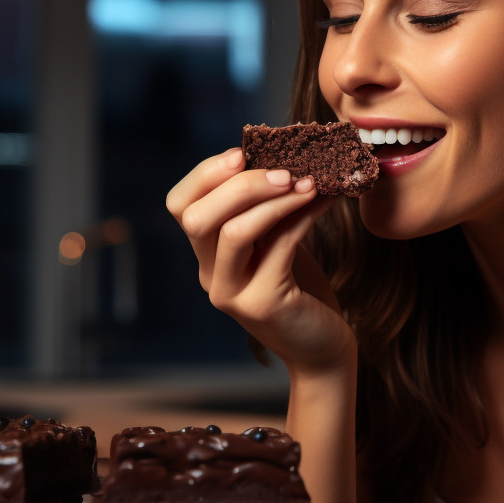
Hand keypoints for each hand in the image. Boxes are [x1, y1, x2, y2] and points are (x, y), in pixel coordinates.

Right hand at [166, 147, 356, 375]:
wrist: (322, 349)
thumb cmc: (301, 291)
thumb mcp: (275, 243)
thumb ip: (265, 211)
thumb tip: (280, 154)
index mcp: (206, 256)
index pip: (180, 206)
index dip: (205, 174)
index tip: (241, 153)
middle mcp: (209, 276)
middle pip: (197, 217)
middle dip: (240, 185)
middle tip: (284, 169)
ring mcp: (232, 294)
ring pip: (234, 232)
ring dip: (274, 199)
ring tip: (309, 182)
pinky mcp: (264, 305)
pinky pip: (279, 247)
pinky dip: (301, 216)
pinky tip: (323, 200)